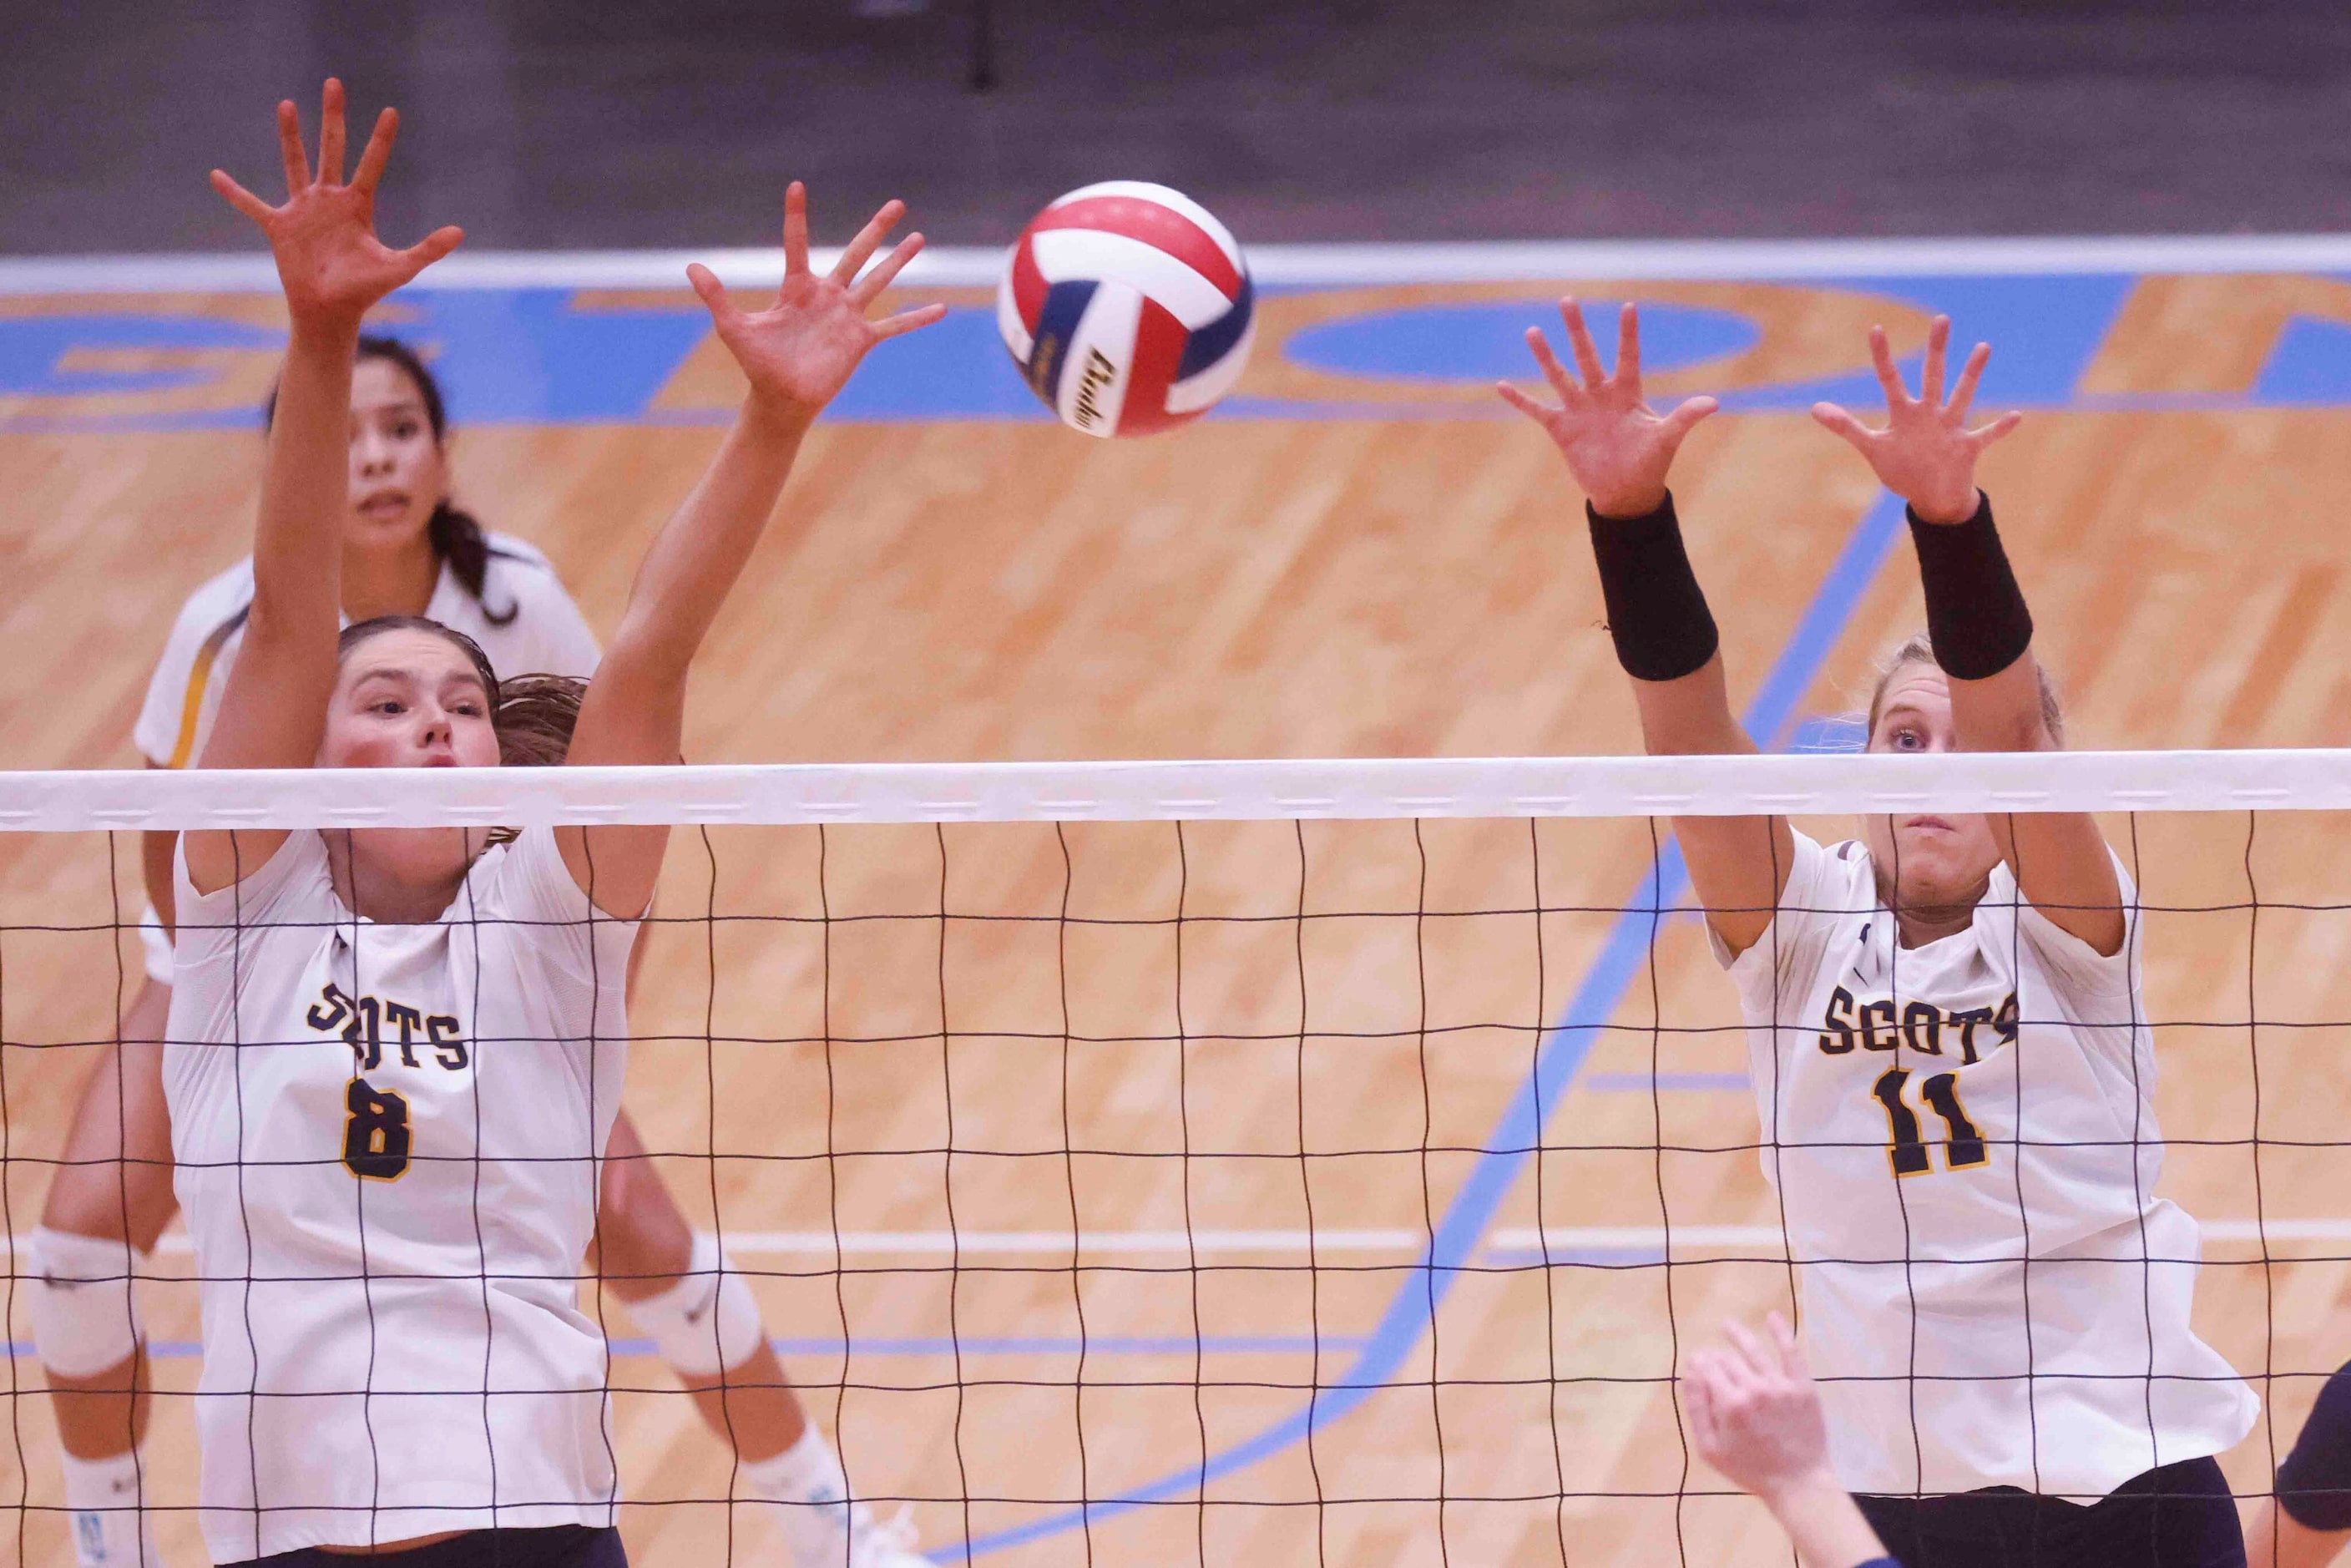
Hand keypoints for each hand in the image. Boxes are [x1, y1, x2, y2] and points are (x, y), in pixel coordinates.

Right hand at [210, 79, 462, 331]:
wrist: (331, 311)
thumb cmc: (365, 290)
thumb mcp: (399, 267)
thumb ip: (428, 249)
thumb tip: (460, 232)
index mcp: (358, 205)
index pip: (371, 163)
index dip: (381, 138)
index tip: (391, 110)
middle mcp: (330, 200)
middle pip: (332, 148)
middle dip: (334, 117)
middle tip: (334, 83)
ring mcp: (303, 210)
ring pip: (295, 163)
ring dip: (290, 136)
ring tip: (286, 104)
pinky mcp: (279, 226)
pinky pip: (252, 206)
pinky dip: (234, 193)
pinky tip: (215, 176)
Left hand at [686, 183, 946, 424]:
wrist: (781, 400)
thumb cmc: (757, 365)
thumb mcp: (734, 328)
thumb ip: (716, 296)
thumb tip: (691, 267)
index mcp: (797, 288)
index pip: (798, 245)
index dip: (796, 217)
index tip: (796, 186)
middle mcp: (827, 296)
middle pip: (857, 253)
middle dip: (877, 228)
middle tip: (898, 203)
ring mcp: (847, 317)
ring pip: (879, 281)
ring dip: (900, 260)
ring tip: (921, 238)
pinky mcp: (861, 340)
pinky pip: (894, 326)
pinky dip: (917, 318)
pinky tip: (942, 309)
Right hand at [1497, 298, 1717, 518]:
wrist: (1625, 492)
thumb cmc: (1650, 463)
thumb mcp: (1667, 438)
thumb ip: (1685, 417)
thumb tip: (1713, 403)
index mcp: (1627, 393)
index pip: (1627, 356)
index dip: (1628, 334)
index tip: (1629, 306)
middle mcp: (1601, 395)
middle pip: (1587, 355)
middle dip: (1577, 329)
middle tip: (1567, 300)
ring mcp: (1579, 409)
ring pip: (1559, 375)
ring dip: (1545, 355)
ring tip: (1533, 330)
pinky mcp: (1562, 428)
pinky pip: (1537, 409)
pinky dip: (1519, 399)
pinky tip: (1500, 385)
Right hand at [1684, 1314, 1834, 1506]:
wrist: (1798, 1482)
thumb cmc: (1750, 1470)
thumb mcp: (1710, 1449)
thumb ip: (1696, 1409)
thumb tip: (1688, 1373)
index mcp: (1729, 1404)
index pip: (1708, 1369)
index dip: (1700, 1363)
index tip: (1697, 1363)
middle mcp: (1754, 1388)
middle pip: (1728, 1360)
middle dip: (1717, 1358)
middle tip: (1714, 1361)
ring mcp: (1781, 1385)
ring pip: (1754, 1351)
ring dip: (1737, 1334)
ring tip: (1727, 1325)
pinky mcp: (1803, 1387)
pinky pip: (1792, 1352)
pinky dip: (1782, 1332)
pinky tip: (1772, 1316)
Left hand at [1813, 315, 2020, 524]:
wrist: (1932, 497)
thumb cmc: (1903, 468)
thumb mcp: (1872, 447)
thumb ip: (1846, 427)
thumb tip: (1814, 407)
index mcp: (1905, 414)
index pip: (1889, 380)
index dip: (1881, 357)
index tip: (1876, 329)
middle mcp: (1929, 414)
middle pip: (1932, 376)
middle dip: (1935, 349)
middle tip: (1941, 318)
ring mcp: (1949, 428)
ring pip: (1962, 396)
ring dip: (1972, 374)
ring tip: (1983, 346)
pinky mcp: (1966, 448)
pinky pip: (1986, 435)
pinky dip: (2000, 428)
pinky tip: (2016, 415)